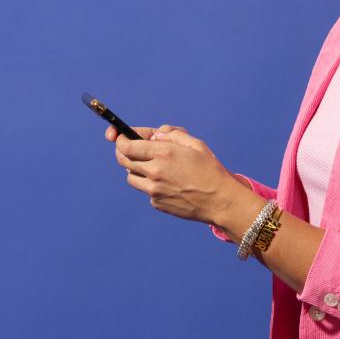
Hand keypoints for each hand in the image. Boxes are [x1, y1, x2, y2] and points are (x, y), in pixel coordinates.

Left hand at [105, 124, 238, 224]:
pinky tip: (167, 182)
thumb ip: (172, 135)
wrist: (219, 200)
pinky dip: (150, 184)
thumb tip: (154, 135)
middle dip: (122, 151)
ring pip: (130, 176)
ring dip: (135, 168)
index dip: (120, 139)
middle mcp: (155, 172)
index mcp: (163, 153)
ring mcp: (154, 190)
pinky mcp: (157, 203)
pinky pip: (145, 190)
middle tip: (129, 148)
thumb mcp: (195, 144)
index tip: (120, 136)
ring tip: (153, 166)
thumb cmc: (210, 169)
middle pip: (123, 160)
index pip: (126, 145)